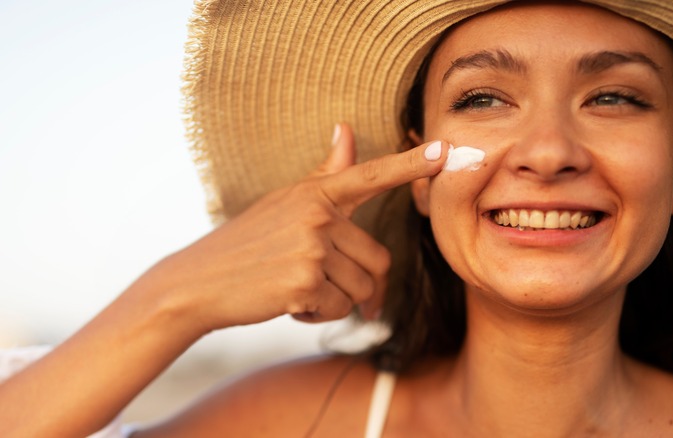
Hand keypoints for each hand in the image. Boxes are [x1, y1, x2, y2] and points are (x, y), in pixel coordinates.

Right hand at [146, 124, 447, 332]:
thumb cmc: (247, 241)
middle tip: (329, 288)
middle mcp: (317, 215)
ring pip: (361, 289)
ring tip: (299, 289)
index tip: (445, 150)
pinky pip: (340, 309)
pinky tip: (290, 303)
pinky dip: (319, 315)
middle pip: (377, 260)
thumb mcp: (286, 201)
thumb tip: (346, 129)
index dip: (409, 165)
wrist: (199, 281)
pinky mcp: (304, 282)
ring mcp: (311, 248)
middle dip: (360, 284)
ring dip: (337, 301)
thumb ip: (326, 173)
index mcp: (315, 193)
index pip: (370, 175)